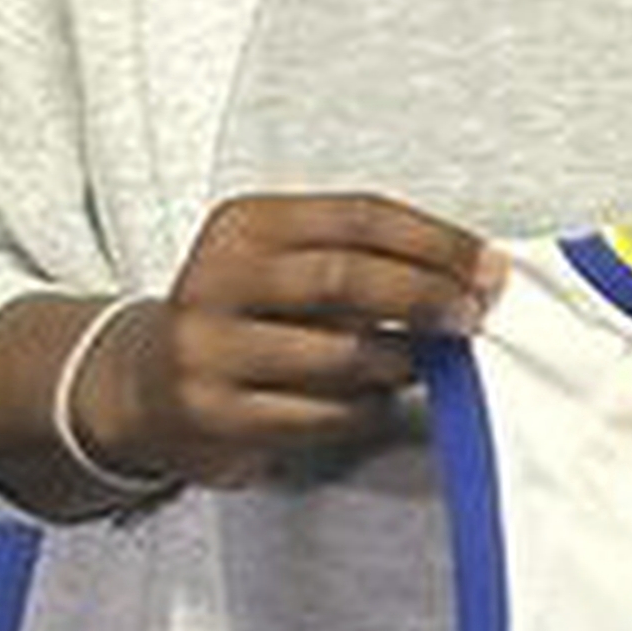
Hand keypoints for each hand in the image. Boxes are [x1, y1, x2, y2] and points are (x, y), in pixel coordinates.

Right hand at [72, 193, 500, 490]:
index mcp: (244, 226)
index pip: (359, 216)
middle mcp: (218, 279)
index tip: (486, 266)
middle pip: (348, 278)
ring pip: (340, 354)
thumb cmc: (240, 317)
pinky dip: (368, 408)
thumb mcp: (281, 263)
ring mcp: (210, 349)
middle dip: (426, 296)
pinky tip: (379, 399)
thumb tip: (468, 275)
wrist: (145, 385)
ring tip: (423, 361)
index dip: (436, 241)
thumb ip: (361, 258)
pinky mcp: (216, 414)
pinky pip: (322, 414)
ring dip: (402, 361)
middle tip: (471, 314)